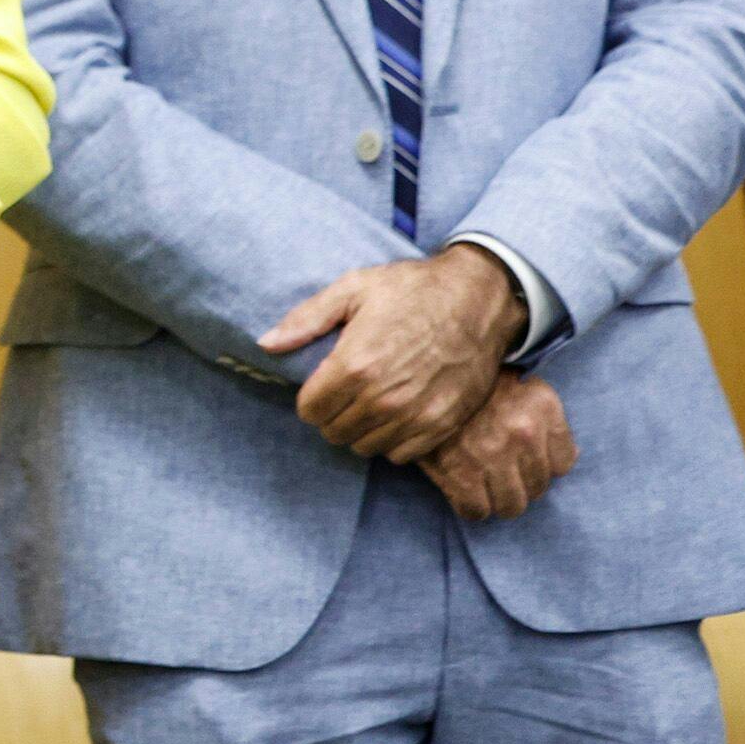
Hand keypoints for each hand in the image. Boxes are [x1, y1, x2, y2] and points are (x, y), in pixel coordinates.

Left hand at [261, 246, 524, 461]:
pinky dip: (392, 440)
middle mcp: (383, 398)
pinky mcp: (442, 426)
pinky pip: (401, 454)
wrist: (478, 300)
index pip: (310, 410)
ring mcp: (415, 416)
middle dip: (331, 414)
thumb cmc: (412, 289)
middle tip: (344, 391)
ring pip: (365, 446)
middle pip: (334, 432)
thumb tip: (266, 344)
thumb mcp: (352, 289)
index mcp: (355, 365)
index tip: (321, 384)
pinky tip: (395, 413)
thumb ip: (305, 320)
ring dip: (360, 429)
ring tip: (369, 400)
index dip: (309, 398)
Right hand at [417, 374, 575, 521]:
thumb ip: (548, 422)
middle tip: (498, 469)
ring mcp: (491, 452)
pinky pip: (476, 509)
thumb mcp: (520, 387)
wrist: (421, 369)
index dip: (541, 463)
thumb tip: (569, 458)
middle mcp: (523, 431)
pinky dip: (471, 506)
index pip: (563, 464)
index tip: (522, 455)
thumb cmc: (472, 384)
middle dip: (519, 483)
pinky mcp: (459, 469)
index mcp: (542, 406)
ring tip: (482, 482)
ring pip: (511, 505)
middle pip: (537, 488)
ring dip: (497, 498)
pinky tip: (462, 490)